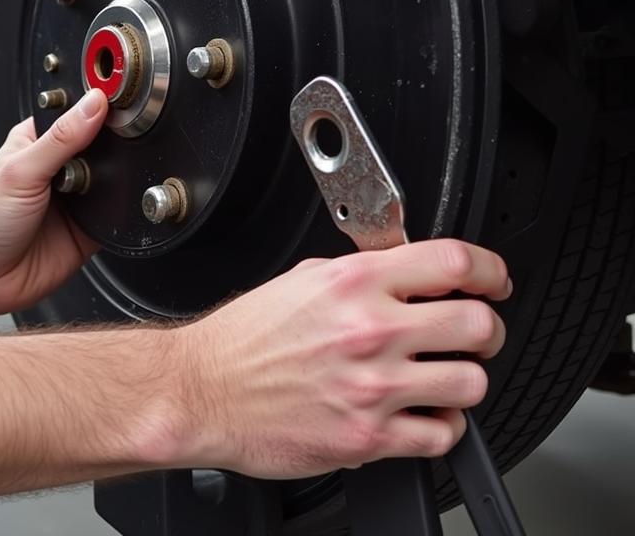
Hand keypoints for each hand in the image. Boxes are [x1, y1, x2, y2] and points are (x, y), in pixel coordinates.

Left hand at [0, 89, 108, 317]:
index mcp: (38, 142)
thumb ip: (61, 138)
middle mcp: (58, 169)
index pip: (76, 115)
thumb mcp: (21, 170)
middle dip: (109, 150)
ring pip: (113, 180)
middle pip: (100, 147)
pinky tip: (107, 209)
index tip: (118, 102)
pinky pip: (115, 214)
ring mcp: (74, 200)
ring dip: (115, 181)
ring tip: (93, 190)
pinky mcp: (87, 228)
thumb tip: (93, 105)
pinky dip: (120, 211)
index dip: (97, 110)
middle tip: (101, 156)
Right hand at [175, 240, 509, 478]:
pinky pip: (442, 435)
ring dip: (464, 380)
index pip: (454, 262)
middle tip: (473, 334)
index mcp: (354, 282)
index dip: (490, 270)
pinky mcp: (368, 437)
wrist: (204, 390)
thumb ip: (358, 275)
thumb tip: (402, 272)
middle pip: (478, 325)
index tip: (493, 281)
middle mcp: (370, 330)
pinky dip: (440, 426)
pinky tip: (419, 414)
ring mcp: (373, 387)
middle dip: (485, 329)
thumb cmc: (244, 339)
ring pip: (472, 384)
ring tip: (442, 377)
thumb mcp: (300, 280)